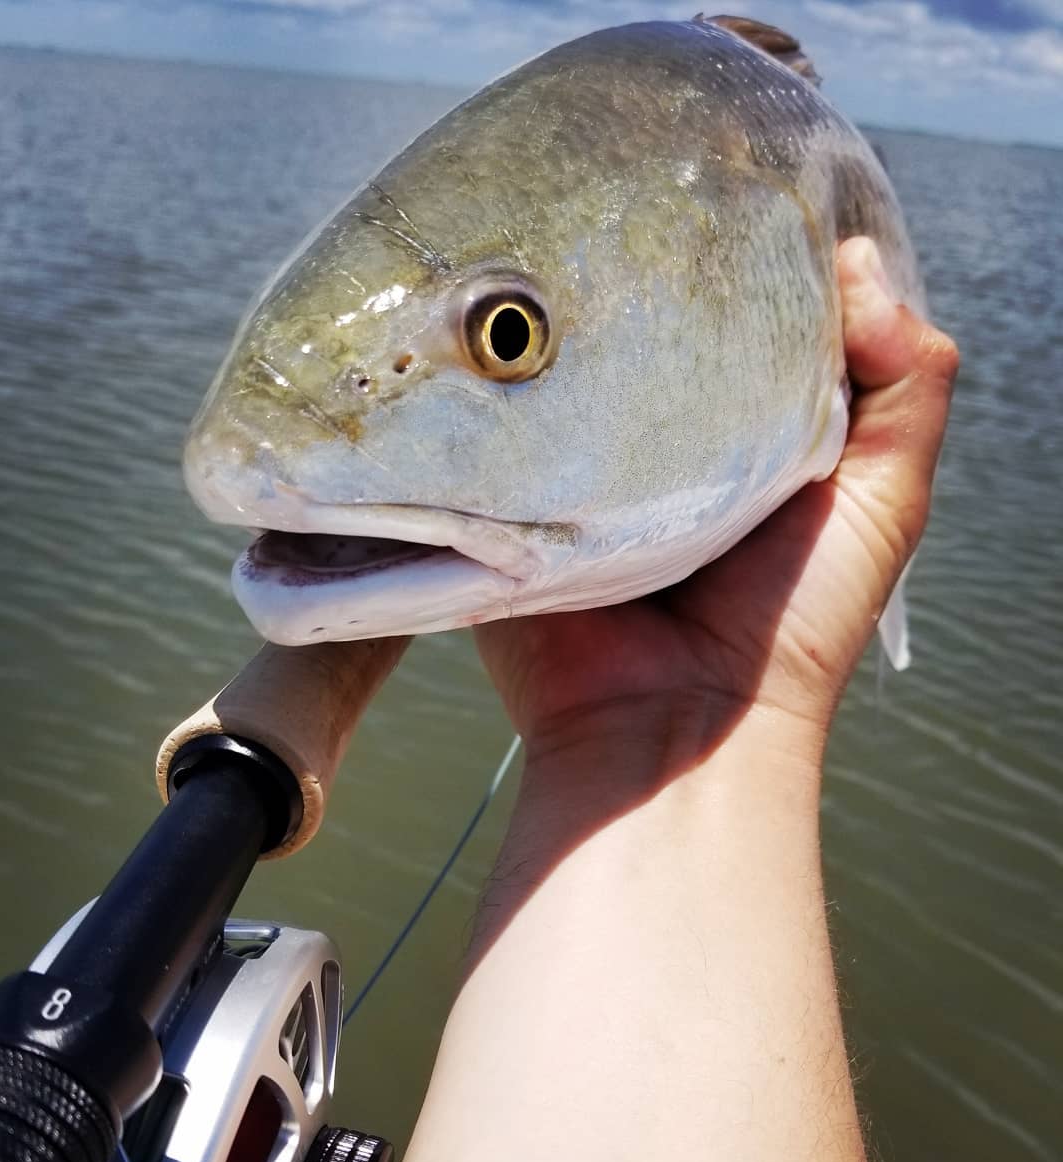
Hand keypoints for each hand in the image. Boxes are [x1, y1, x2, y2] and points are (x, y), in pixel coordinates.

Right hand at [476, 238, 957, 757]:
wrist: (671, 723)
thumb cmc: (791, 620)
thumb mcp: (884, 498)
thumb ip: (906, 385)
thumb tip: (857, 264)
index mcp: (751, 428)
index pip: (755, 312)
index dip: (757, 254)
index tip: (742, 188)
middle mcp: (667, 434)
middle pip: (664, 320)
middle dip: (660, 265)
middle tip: (643, 197)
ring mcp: (584, 456)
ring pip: (584, 352)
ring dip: (581, 309)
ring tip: (568, 230)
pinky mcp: (513, 482)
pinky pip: (506, 409)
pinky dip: (512, 365)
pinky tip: (507, 306)